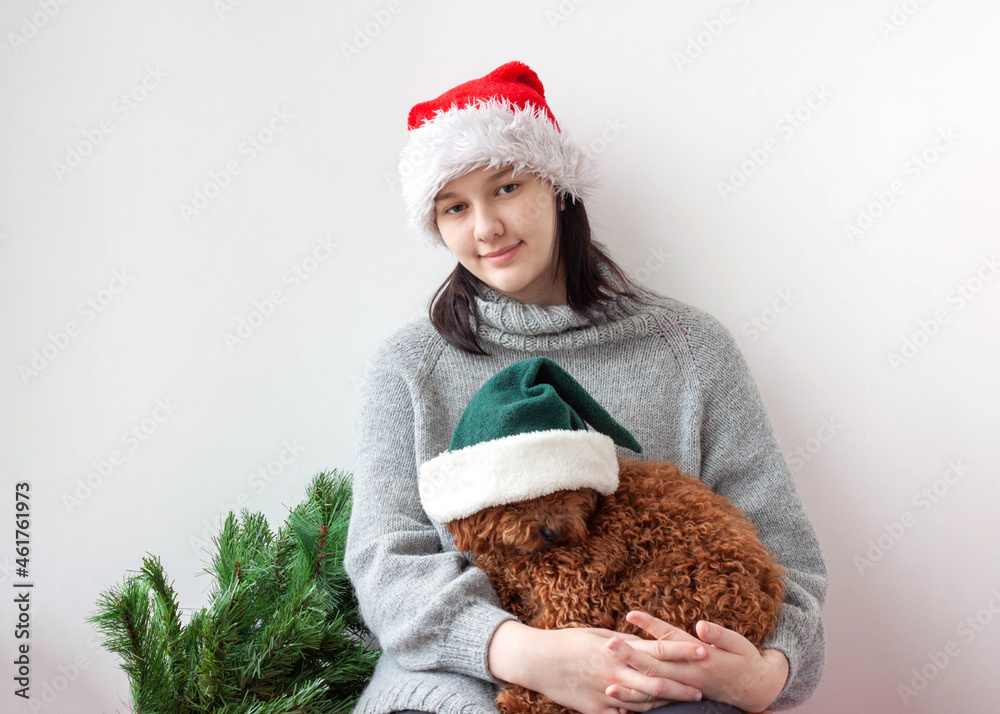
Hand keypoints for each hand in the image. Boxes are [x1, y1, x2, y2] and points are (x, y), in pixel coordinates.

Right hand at [489, 621, 703, 713]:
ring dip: (666, 702)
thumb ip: (624, 641)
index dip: (683, 652)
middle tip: (703, 687)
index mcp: (617, 650)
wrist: (538, 660)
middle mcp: (616, 672)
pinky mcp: (597, 710)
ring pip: (644, 702)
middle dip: (683, 685)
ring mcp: (607, 693)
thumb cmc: (568, 642)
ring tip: (685, 701)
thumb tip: (645, 643)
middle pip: (658, 682)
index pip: (658, 651)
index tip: (705, 651)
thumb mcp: (597, 635)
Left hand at [604, 611, 788, 711]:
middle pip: (654, 666)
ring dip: (630, 690)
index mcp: (701, 658)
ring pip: (653, 692)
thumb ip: (719, 635)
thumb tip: (700, 625)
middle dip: (630, 656)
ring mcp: (685, 691)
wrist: (756, 690)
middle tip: (607, 645)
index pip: (669, 640)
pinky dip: (640, 707)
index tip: (629, 614)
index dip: (650, 626)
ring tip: (606, 686)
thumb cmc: (746, 660)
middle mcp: (690, 676)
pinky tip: (622, 708)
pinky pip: (658, 706)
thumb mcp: (738, 643)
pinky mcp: (683, 700)